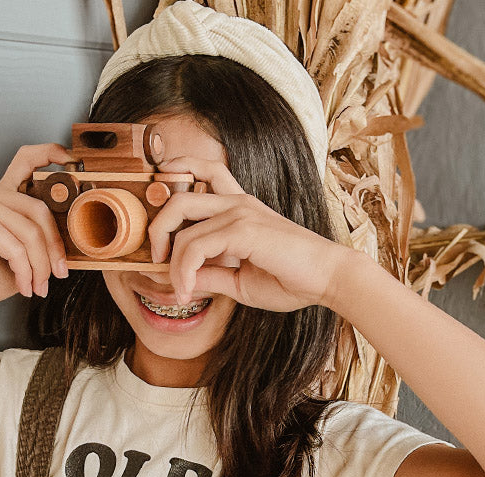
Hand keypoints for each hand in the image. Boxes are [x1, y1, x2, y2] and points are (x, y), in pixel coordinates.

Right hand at [0, 144, 74, 319]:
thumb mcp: (23, 252)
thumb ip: (41, 234)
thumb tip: (76, 233)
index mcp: (0, 193)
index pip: (27, 161)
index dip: (50, 154)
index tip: (72, 160)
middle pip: (41, 211)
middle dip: (54, 248)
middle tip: (58, 274)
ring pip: (32, 233)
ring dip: (40, 267)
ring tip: (37, 286)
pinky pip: (17, 248)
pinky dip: (25, 272)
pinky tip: (23, 285)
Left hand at [148, 156, 348, 310]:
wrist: (328, 280)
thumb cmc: (291, 280)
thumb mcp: (239, 281)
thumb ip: (209, 276)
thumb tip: (177, 280)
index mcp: (240, 208)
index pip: (199, 177)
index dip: (172, 193)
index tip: (158, 239)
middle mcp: (237, 202)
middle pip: (178, 194)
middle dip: (156, 227)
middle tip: (156, 260)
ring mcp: (241, 211)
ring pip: (180, 218)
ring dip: (168, 257)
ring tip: (176, 287)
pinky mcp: (244, 228)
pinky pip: (195, 245)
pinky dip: (183, 270)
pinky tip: (187, 291)